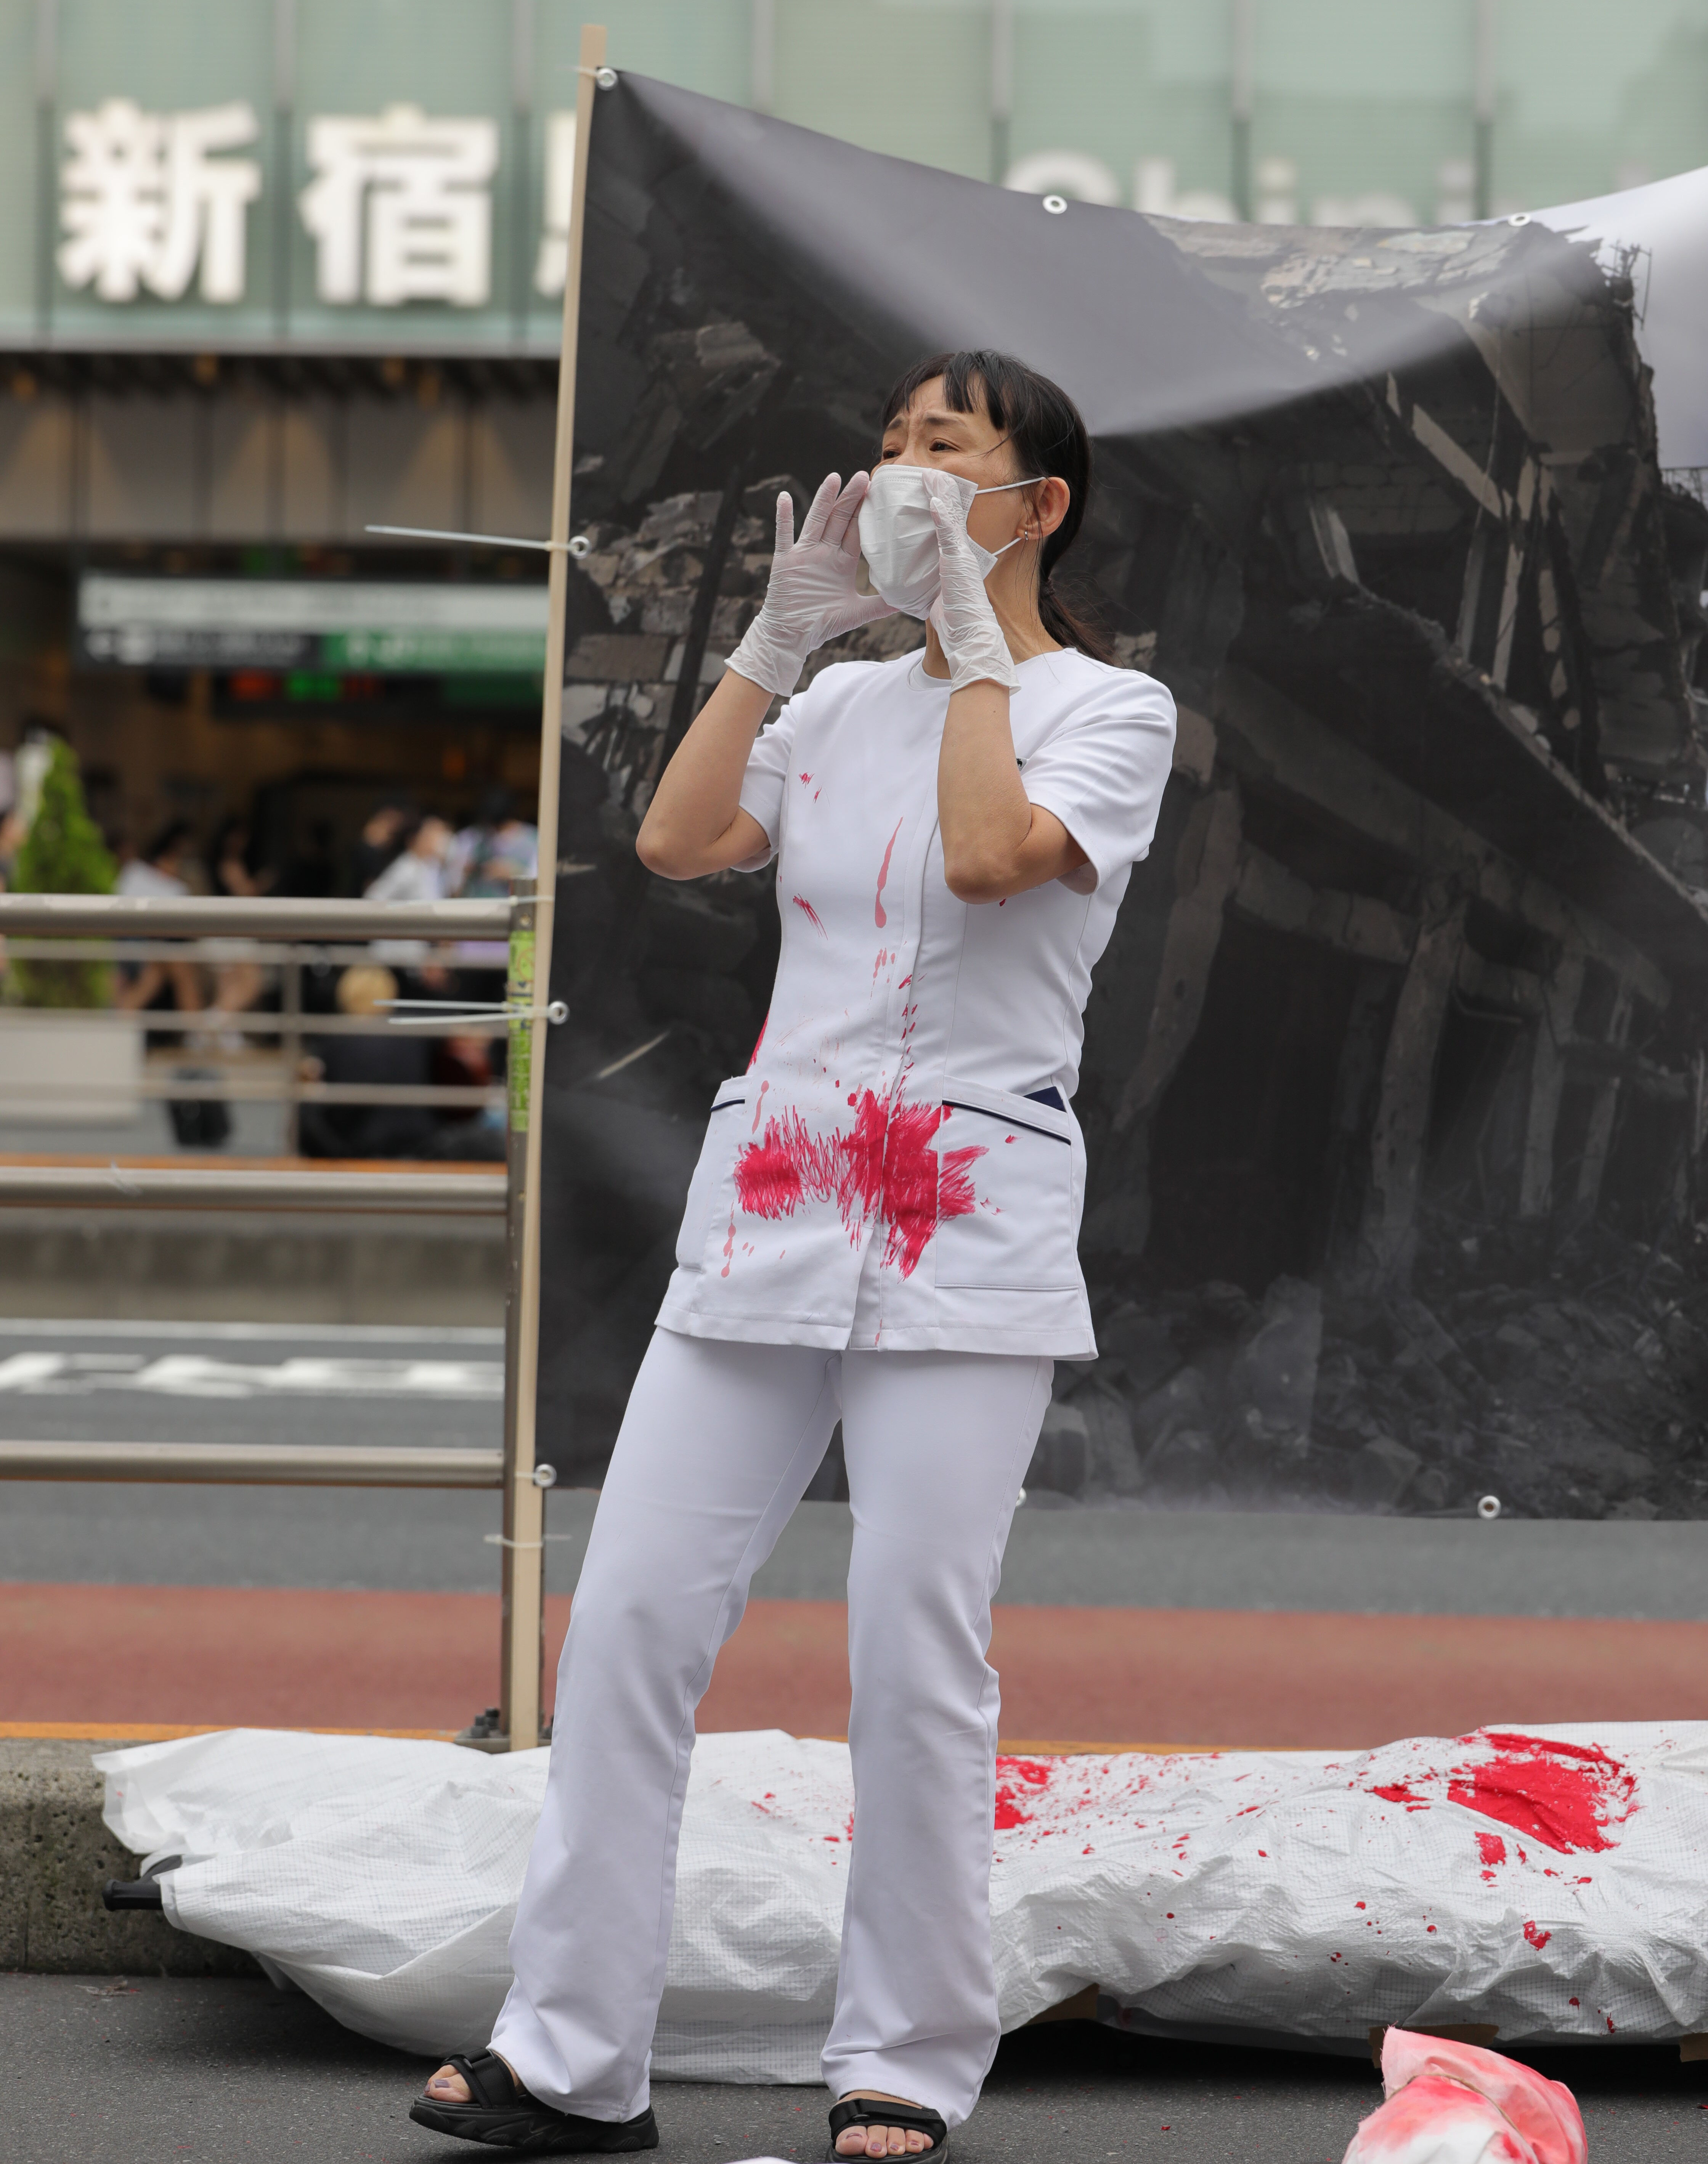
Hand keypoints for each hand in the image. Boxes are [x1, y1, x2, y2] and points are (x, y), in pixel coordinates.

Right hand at [726, 472, 893, 696]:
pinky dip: (783, 517)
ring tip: (835, 477)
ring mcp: (804, 555)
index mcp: (841, 562)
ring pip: (816, 521)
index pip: (855, 531)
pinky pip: (783, 536)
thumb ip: (880, 605)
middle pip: (839, 520)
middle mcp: (824, 553)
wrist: (792, 636)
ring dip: (824, 499)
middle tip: (863, 476)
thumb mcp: (856, 613)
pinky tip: (784, 497)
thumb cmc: (821, 624)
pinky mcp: (785, 562)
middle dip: (851, 499)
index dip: (865, 513)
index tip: (876, 492)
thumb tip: (907, 602)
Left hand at [925, 474, 1019, 693]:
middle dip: (940, 494)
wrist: (971, 637)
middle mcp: (962, 554)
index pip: (946, 529)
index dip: (938, 509)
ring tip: (929, 475)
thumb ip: (932, 585)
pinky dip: (941, 515)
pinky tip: (932, 499)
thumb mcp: (940, 598)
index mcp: (956, 561)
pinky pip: (948, 534)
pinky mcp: (959, 562)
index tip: (928, 491)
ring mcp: (962, 557)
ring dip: (940, 495)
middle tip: (927, 473)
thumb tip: (915, 585)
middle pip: (950, 517)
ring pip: (950, 519)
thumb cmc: (956, 623)